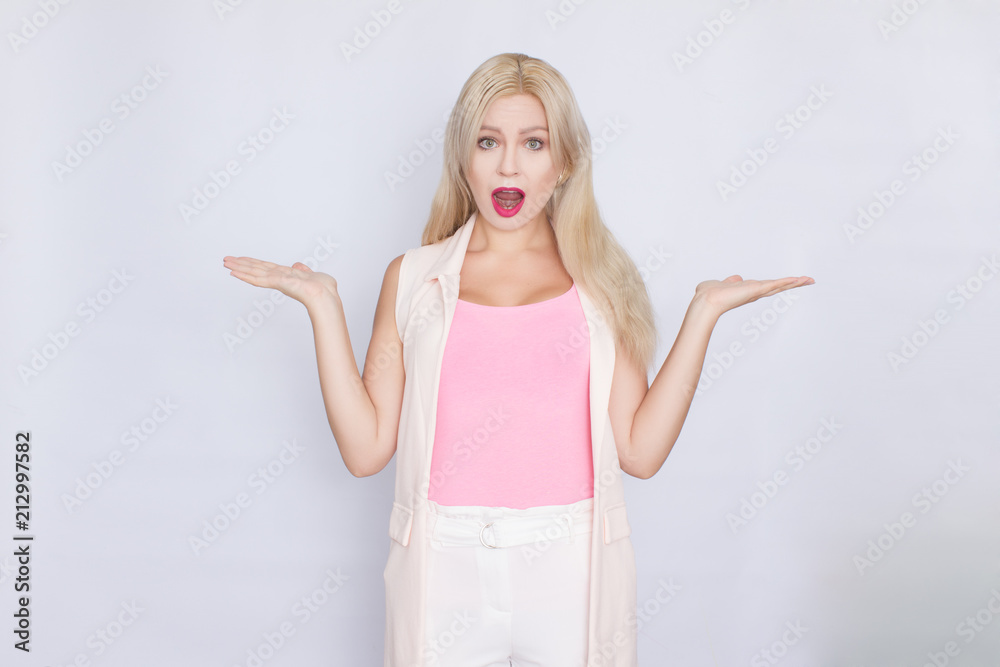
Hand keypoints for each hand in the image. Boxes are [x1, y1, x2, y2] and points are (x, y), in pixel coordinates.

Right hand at [222, 256, 338, 307]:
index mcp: (286, 275)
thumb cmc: (323, 289)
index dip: (253, 263)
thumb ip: (302, 270)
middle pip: (256, 268)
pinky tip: (234, 272)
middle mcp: (279, 278)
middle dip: (241, 264)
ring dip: (239, 267)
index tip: (241, 259)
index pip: (265, 267)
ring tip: (225, 263)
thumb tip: (297, 265)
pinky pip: (258, 278)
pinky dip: (245, 275)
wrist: (325, 296)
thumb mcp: (312, 275)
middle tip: (225, 260)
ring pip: (253, 272)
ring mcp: (277, 281)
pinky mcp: (277, 282)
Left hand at [693, 274, 813, 317]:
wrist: (706, 301)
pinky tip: (798, 279)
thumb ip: (731, 281)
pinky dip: (787, 282)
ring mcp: (757, 292)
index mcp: (748, 290)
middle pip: (778, 286)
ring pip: (780, 285)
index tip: (791, 281)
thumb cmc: (709, 295)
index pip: (768, 286)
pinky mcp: (756, 290)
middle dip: (793, 283)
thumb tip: (736, 279)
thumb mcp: (722, 284)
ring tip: (809, 279)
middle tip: (808, 280)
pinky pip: (775, 284)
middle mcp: (755, 292)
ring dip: (795, 282)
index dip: (780, 284)